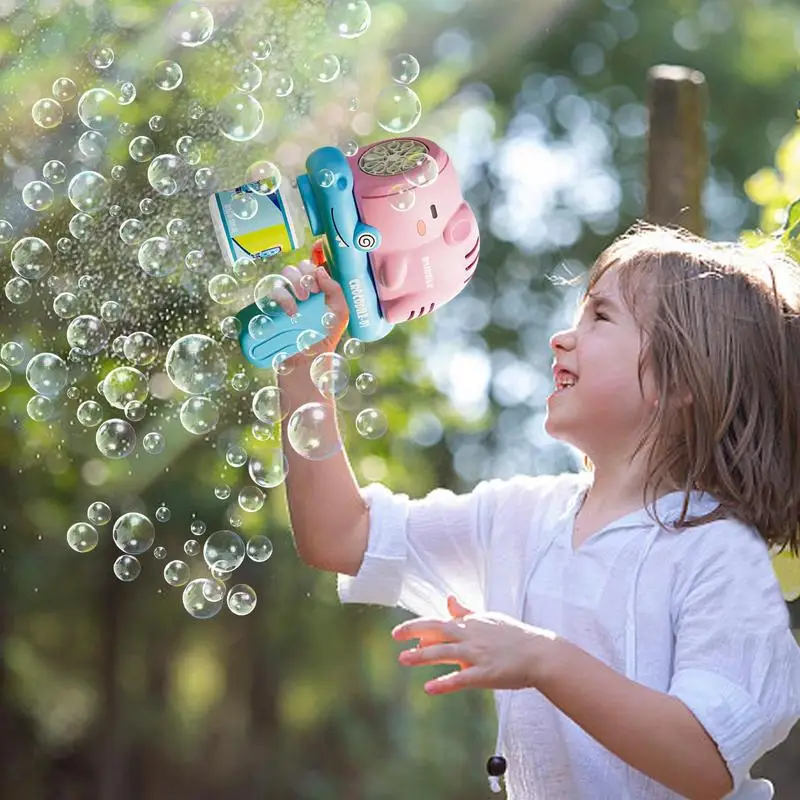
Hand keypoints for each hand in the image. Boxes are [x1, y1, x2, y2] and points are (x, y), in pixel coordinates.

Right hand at [270, 258, 349, 360]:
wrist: (307, 360)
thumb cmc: (325, 337)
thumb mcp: (339, 314)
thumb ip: (335, 291)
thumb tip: (321, 271)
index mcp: (318, 287)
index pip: (313, 264)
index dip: (315, 260)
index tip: (319, 273)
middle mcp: (301, 289)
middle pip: (299, 266)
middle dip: (305, 274)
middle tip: (312, 292)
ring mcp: (286, 297)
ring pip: (284, 274)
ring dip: (294, 282)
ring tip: (302, 300)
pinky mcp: (273, 307)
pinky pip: (272, 292)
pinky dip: (282, 297)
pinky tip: (291, 310)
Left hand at [392, 596, 557, 694]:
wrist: (540, 654)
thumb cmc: (515, 637)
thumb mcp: (488, 618)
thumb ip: (465, 612)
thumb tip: (448, 599)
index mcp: (471, 623)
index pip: (439, 622)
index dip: (418, 626)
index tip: (401, 632)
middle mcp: (470, 636)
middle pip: (437, 631)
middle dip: (413, 632)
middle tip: (395, 636)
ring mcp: (477, 654)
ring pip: (444, 653)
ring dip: (422, 656)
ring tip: (403, 659)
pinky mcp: (485, 673)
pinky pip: (461, 678)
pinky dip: (444, 683)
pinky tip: (429, 688)